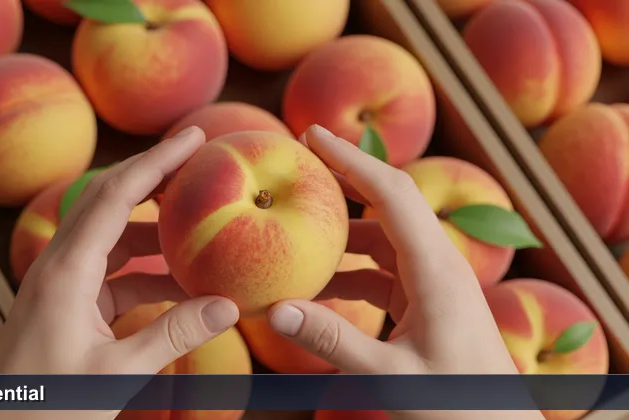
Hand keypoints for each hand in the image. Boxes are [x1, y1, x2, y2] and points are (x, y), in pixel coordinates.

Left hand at [0, 127, 239, 419]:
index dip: (156, 161)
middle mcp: (59, 265)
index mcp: (66, 271)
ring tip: (198, 228)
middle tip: (199, 163)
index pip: (114, 195)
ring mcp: (62, 283)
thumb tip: (229, 306)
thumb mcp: (116, 373)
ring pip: (111, 236)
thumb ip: (173, 336)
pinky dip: (147, 273)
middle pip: (107, 200)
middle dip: (154, 178)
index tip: (193, 138)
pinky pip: (112, 273)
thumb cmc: (47, 406)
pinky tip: (180, 288)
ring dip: (154, 230)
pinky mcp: (68, 304)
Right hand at [266, 125, 544, 419]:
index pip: (391, 194)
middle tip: (301, 161)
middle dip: (345, 179)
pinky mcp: (427, 301)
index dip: (351, 159)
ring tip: (297, 231)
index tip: (312, 135)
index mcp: (436, 269)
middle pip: (389, 204)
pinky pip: (383, 270)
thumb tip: (274, 309)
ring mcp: (434, 282)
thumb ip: (332, 340)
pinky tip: (318, 287)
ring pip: (383, 239)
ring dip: (342, 234)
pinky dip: (350, 271)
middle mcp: (438, 264)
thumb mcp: (390, 376)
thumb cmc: (456, 404)